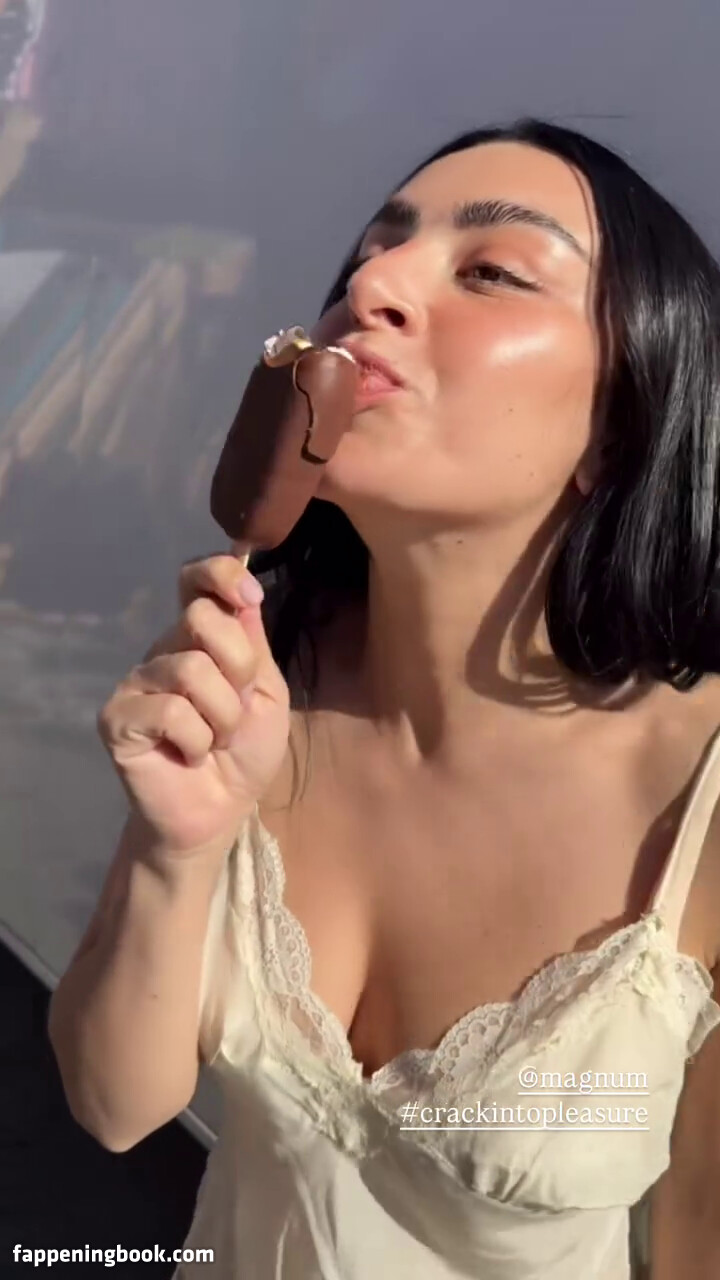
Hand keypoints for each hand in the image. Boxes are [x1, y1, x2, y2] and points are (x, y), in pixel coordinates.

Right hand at [97, 554, 289, 857]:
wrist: (218, 813)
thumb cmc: (244, 754)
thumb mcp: (268, 696)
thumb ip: (253, 646)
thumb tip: (241, 595)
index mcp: (201, 638)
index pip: (197, 579)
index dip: (221, 574)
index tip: (250, 597)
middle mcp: (164, 649)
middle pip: (202, 618)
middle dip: (240, 669)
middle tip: (237, 712)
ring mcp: (136, 682)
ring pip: (191, 670)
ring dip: (223, 717)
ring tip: (214, 742)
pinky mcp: (117, 717)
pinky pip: (169, 711)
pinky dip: (195, 740)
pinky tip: (188, 755)